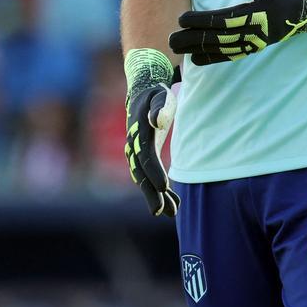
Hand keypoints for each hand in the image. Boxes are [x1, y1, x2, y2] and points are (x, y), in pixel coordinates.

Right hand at [126, 80, 178, 216]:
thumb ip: (160, 108)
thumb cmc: (156, 96)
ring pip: (144, 179)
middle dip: (150, 193)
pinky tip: (173, 203)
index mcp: (139, 133)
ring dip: (156, 196)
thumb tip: (155, 121)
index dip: (153, 171)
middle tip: (160, 211)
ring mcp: (136, 153)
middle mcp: (134, 146)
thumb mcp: (160, 96)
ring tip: (171, 212)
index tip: (163, 186)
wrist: (143, 94)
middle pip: (141, 173)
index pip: (145, 156)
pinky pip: (149, 177)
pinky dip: (160, 190)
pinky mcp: (143, 156)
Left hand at [168, 0, 306, 64]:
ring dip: (198, 49)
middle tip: (170, 40)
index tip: (182, 19)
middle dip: (192, 39)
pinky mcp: (253, 48)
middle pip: (217, 38)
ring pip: (220, 49)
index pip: (222, 20)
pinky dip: (212, 58)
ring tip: (177, 49)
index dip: (201, 20)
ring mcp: (252, 44)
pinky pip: (229, 55)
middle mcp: (252, 34)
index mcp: (255, 16)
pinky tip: (197, 60)